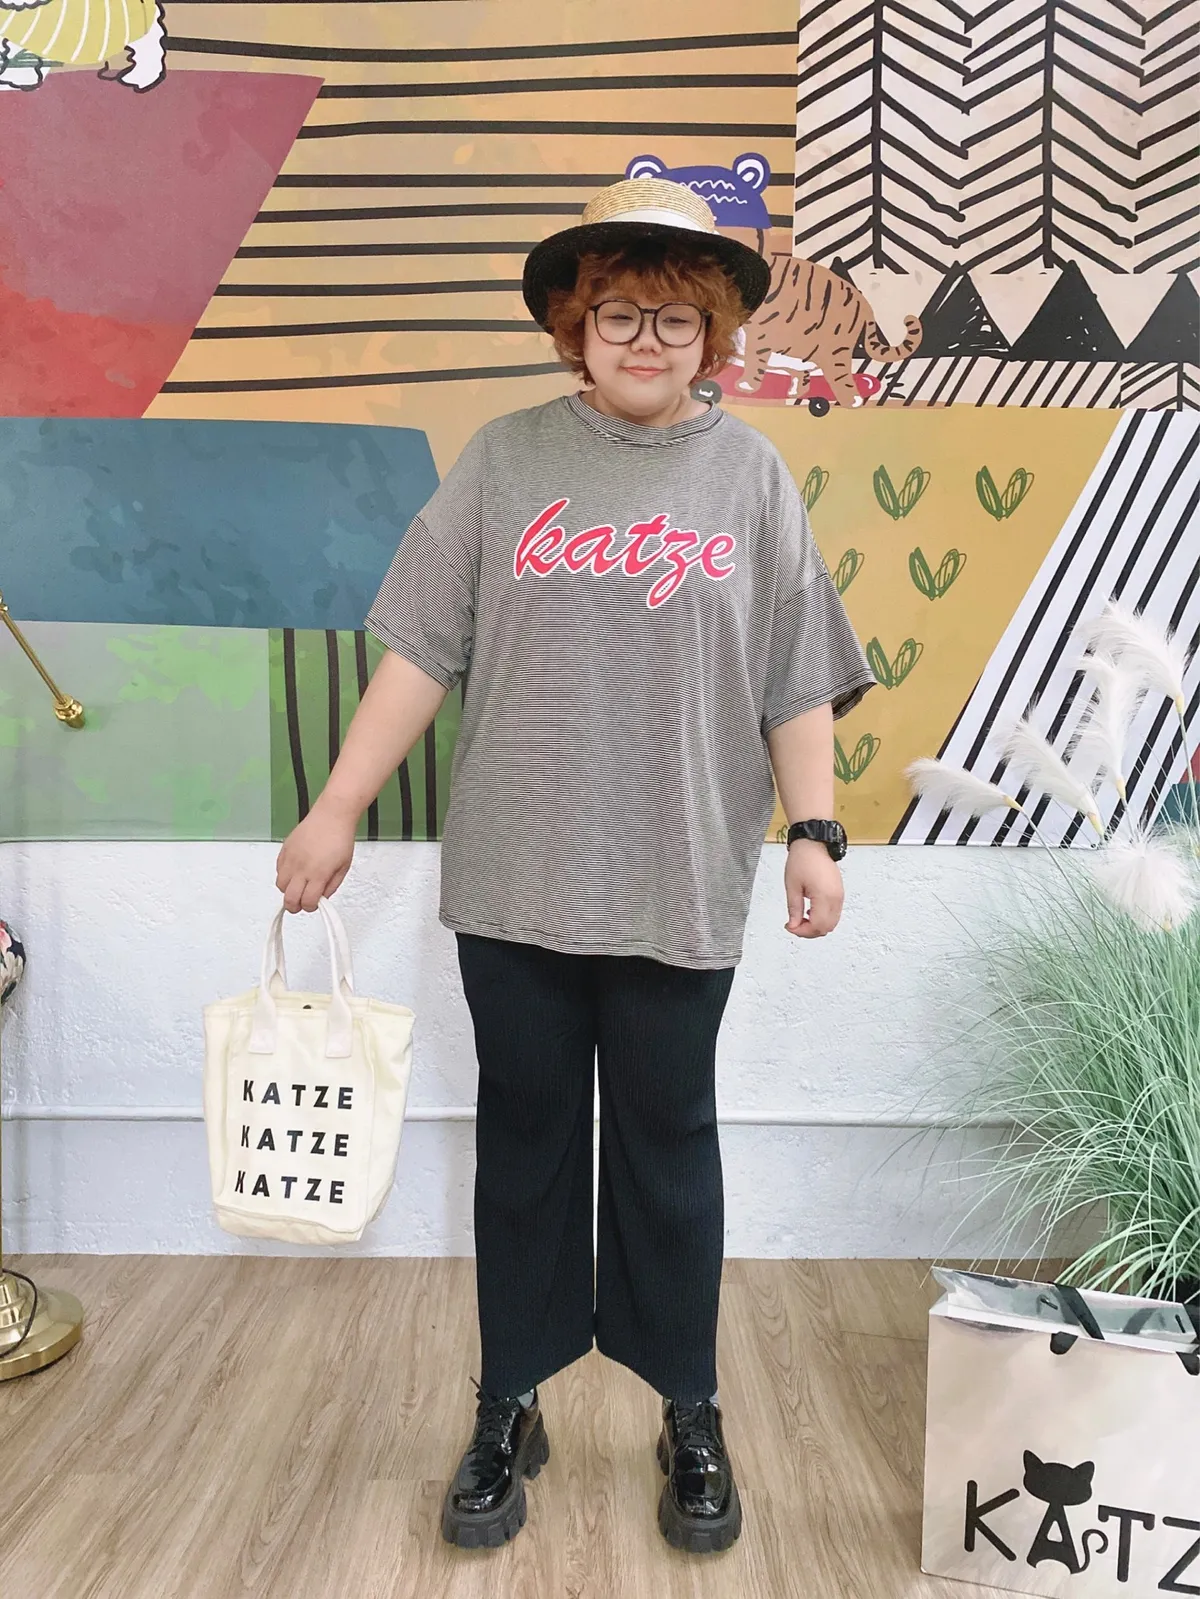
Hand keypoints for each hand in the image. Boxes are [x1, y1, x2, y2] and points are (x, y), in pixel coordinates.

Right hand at [275, 799, 356, 913]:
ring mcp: (291, 859)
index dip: (311, 907)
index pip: (308, 902)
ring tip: (299, 885)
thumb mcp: (343, 868)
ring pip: (280, 886)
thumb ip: (331, 886)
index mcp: (318, 874)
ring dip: (289, 890)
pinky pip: (278, 870)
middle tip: (302, 903)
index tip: (315, 904)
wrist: (332, 815)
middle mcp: (301, 868)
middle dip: (295, 905)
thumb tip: (322, 898)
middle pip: (289, 898)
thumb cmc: (340, 838)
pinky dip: (285, 875)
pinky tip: (295, 872)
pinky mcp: (284, 850)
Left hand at [784, 840, 843, 938]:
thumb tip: (793, 926)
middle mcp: (836, 898)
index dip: (803, 932)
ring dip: (817, 925)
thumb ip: (794, 909)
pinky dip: (823, 918)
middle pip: (827, 928)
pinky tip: (810, 912)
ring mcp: (840, 896)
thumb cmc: (802, 860)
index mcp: (824, 897)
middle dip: (810, 931)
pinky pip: (834, 914)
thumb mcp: (792, 886)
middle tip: (794, 924)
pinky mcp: (839, 893)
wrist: (814, 844)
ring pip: (832, 923)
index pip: (817, 926)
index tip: (790, 927)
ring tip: (801, 918)